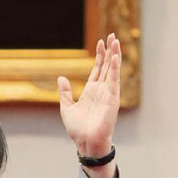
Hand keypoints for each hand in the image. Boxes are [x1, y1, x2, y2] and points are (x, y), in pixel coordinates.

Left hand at [57, 33, 120, 156]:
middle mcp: (101, 90)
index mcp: (91, 91)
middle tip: (112, 35)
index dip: (99, 56)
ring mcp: (107, 93)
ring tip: (116, 41)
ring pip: (112, 70)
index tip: (100, 42)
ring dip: (114, 55)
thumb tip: (61, 77)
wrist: (85, 142)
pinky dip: (115, 69)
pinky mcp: (112, 98)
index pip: (97, 69)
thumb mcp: (66, 107)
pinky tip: (115, 57)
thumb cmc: (77, 129)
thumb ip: (65, 92)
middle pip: (106, 66)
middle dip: (109, 50)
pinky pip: (114, 80)